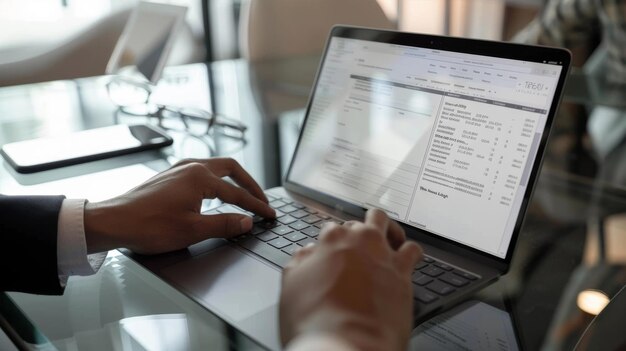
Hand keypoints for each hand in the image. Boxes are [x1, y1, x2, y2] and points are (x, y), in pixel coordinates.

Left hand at [83, 158, 274, 253]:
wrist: (113, 222)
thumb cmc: (149, 226)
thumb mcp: (193, 230)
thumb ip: (224, 224)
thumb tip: (247, 222)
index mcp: (200, 177)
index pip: (237, 193)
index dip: (256, 206)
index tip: (269, 215)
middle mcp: (191, 167)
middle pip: (231, 169)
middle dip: (249, 184)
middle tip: (261, 200)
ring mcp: (179, 169)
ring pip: (216, 167)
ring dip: (233, 180)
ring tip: (244, 195)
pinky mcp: (169, 176)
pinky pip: (202, 171)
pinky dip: (217, 181)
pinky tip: (215, 193)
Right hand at [279, 209, 422, 350]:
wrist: (345, 344)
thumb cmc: (314, 322)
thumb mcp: (291, 287)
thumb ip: (299, 263)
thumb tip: (307, 254)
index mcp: (330, 240)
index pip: (332, 229)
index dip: (331, 242)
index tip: (331, 253)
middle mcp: (359, 240)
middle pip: (361, 222)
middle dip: (359, 231)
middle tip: (357, 247)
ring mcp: (382, 253)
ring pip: (388, 225)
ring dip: (387, 230)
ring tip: (386, 239)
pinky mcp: (403, 271)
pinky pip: (413, 249)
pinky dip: (410, 251)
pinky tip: (406, 259)